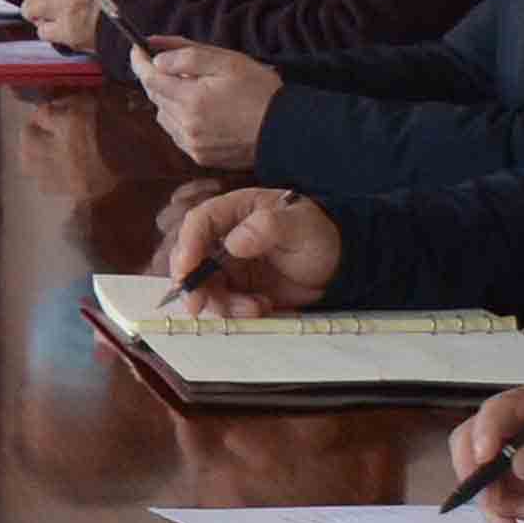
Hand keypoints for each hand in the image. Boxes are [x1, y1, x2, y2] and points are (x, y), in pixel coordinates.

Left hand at [134, 38, 280, 169]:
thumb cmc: (260, 92)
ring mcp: (191, 144)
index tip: (136, 48)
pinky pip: (176, 133)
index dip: (139, 61)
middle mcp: (186, 125)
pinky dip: (179, 118)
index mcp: (191, 99)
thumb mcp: (227, 62)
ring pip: (163, 115)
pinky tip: (201, 110)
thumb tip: (156, 57)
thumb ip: (188, 56)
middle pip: (155, 96)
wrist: (286, 131)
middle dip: (158, 77)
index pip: (149, 78)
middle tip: (172, 64)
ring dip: (169, 99)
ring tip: (195, 89)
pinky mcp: (199, 156)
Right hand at [149, 185, 343, 314]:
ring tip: (256, 308)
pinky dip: (238, 311)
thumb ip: (268, 227)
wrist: (337, 266)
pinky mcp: (237, 289)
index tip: (186, 270)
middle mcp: (224, 237)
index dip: (187, 245)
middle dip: (193, 283)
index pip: (200, 222)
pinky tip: (263, 307)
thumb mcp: (300, 225)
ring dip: (222, 303)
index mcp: (235, 211)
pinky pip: (224, 303)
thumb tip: (234, 242)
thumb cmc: (318, 235)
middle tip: (199, 305)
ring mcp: (229, 265)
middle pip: (191, 258)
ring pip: (205, 286)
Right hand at [446, 386, 523, 522]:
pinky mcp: (504, 486)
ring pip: (472, 475)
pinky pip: (488, 502)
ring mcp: (503, 458)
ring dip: (484, 502)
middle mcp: (510, 427)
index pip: (497, 411)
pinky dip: (494, 518)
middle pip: (469, 441)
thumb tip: (520, 462)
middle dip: (473, 471)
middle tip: (489, 497)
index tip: (485, 458)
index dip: (485, 432)